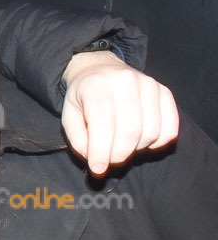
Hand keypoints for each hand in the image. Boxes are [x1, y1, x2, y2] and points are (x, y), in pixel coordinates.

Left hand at [61, 51, 178, 175]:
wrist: (100, 70)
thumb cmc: (84, 98)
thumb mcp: (70, 116)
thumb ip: (78, 140)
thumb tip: (97, 160)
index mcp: (95, 85)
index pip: (102, 124)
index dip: (101, 152)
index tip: (97, 169)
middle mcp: (125, 81)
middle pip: (130, 132)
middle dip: (119, 155)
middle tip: (109, 160)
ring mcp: (149, 85)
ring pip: (151, 133)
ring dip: (136, 149)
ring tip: (122, 145)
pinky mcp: (165, 92)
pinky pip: (169, 129)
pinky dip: (157, 143)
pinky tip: (140, 140)